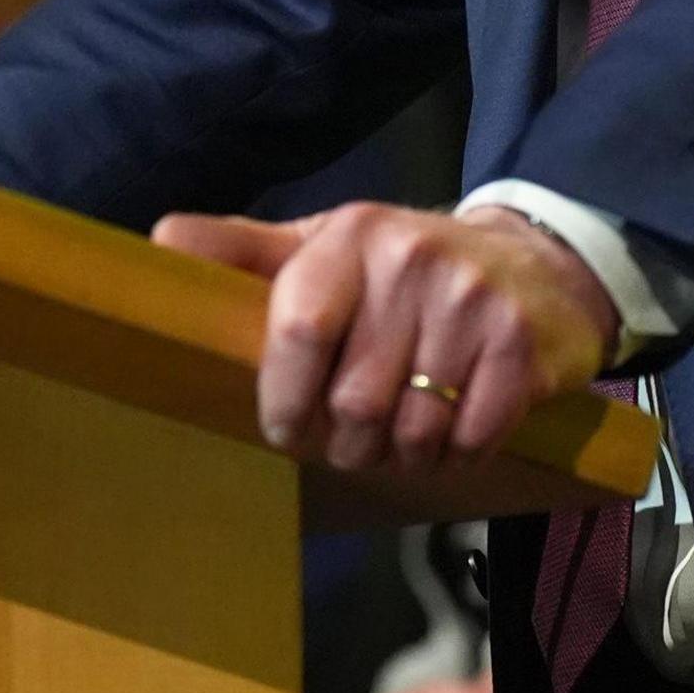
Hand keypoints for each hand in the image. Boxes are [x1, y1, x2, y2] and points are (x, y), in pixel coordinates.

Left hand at [155, 202, 615, 470]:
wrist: (533, 262)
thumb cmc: (400, 267)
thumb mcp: (322, 247)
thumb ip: (243, 251)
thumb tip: (160, 240)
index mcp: (350, 237)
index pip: (299, 330)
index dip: (285, 399)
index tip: (286, 427)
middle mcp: (411, 261)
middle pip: (355, 400)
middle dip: (347, 442)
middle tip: (353, 438)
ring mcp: (473, 303)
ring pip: (412, 430)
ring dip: (401, 454)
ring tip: (400, 435)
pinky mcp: (522, 346)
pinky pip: (470, 439)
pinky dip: (454, 455)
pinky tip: (450, 433)